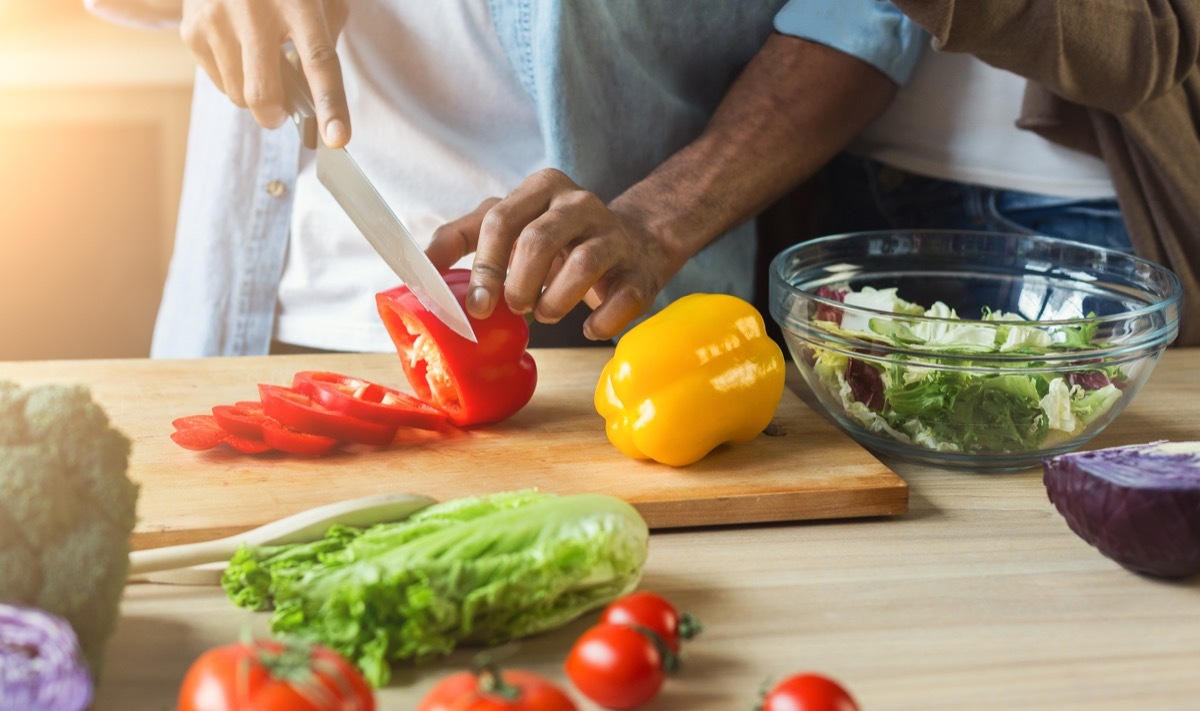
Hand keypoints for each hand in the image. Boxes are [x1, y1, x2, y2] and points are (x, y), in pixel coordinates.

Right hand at [180, 0, 350, 145]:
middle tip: (280, 114)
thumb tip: (318, 100)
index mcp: (299, 3)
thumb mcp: (319, 1)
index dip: (330, 104)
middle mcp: (255, 10)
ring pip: (238, 95)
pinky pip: (218, 83)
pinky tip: (237, 49)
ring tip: (259, 63)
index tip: (337, 137)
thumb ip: (325, 42)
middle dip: (274, 116)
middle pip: (263, 93)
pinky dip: (233, 79)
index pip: (319, 61)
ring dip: (254, 95)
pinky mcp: (192, 29)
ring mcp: (218, 19)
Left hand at [426, 169, 686, 341]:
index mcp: (541, 188)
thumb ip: (463, 238)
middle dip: (518, 284)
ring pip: (583, 264)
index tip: (475, 305)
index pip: (500, 220)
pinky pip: (621, 298)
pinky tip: (586, 327)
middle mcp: (579, 203)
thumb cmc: (557, 240)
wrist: (633, 244)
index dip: (483, 267)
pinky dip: (599, 320)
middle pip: (539, 240)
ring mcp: (614, 235)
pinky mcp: (640, 270)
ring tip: (545, 313)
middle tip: (513, 308)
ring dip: (555, 301)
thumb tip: (418, 269)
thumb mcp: (509, 225)